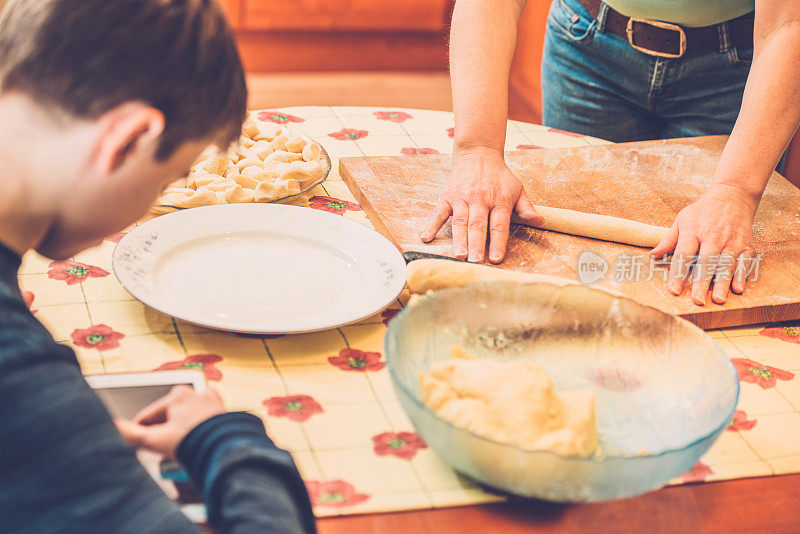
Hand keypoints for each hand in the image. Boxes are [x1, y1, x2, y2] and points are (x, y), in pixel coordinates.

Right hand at [116, 386, 225, 457]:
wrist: (224, 449)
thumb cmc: (191, 443)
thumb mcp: (157, 440)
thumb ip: (133, 434)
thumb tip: (115, 426)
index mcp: (177, 395)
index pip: (150, 415)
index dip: (140, 431)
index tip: (136, 443)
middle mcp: (196, 392)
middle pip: (169, 415)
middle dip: (161, 431)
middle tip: (158, 448)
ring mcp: (211, 401)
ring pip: (186, 417)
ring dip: (178, 430)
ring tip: (175, 447)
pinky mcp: (223, 411)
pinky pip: (203, 420)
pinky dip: (196, 429)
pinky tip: (193, 441)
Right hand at [421, 147, 542, 262]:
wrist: (478, 153)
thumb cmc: (499, 176)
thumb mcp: (517, 188)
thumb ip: (526, 207)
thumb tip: (540, 221)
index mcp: (499, 200)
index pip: (499, 225)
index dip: (498, 242)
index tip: (496, 258)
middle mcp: (480, 200)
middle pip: (478, 225)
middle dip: (477, 244)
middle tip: (475, 261)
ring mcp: (462, 198)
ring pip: (460, 221)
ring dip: (459, 239)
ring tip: (459, 255)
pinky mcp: (447, 196)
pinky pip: (438, 212)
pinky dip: (431, 224)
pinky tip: (425, 237)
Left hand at [650, 184, 757, 304]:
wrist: (732, 196)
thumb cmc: (702, 212)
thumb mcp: (682, 220)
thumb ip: (668, 240)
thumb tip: (652, 256)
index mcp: (693, 231)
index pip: (684, 254)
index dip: (679, 273)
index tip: (674, 290)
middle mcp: (713, 237)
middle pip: (706, 262)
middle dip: (702, 283)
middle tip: (698, 301)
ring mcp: (732, 241)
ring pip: (727, 264)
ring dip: (723, 283)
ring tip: (719, 300)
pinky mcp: (746, 244)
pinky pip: (745, 262)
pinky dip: (742, 275)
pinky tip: (738, 289)